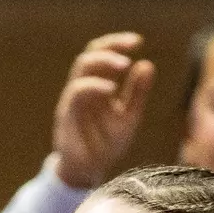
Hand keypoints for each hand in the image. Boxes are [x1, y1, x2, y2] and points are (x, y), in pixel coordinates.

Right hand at [51, 32, 155, 188]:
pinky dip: (94, 86)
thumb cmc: (106, 145)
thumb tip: (147, 63)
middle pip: (90, 54)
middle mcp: (84, 88)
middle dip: (110, 47)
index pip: (102, 54)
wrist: (88, 172)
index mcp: (98, 86)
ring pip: (81, 68)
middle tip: (131, 49)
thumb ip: (137, 93)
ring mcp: (73, 99)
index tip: (138, 41)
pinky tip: (111, 89)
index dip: (117, 43)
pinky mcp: (66, 114)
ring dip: (103, 62)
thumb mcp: (129, 117)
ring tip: (124, 65)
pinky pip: (77, 91)